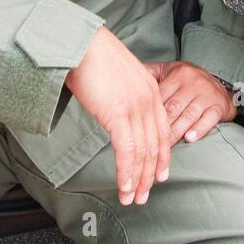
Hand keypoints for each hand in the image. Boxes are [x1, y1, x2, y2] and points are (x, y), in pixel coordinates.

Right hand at [65, 26, 171, 205]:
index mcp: (152, 90)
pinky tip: (123, 186)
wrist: (81, 44)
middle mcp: (149, 100)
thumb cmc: (93, 57)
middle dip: (149, 175)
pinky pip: (127, 150)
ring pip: (142, 152)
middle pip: (155, 146)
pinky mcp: (119, 114)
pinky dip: (126, 172)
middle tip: (144, 196)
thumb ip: (123, 98)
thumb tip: (116, 116)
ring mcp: (136, 107)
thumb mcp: (118, 79)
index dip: (161, 157)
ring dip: (137, 180)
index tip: (158, 176)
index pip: (162, 131)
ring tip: (132, 199)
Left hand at [146, 61, 237, 146]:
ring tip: (165, 145)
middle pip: (173, 107)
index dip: (149, 111)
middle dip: (160, 125)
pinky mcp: (218, 107)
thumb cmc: (188, 81)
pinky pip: (209, 119)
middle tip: (147, 142)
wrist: (221, 86)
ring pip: (189, 115)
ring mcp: (207, 95)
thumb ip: (150, 74)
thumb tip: (128, 76)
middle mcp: (193, 83)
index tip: (138, 125)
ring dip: (176, 131)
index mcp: (178, 74)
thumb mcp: (169, 71)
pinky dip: (199, 129)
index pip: (160, 94)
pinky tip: (189, 138)